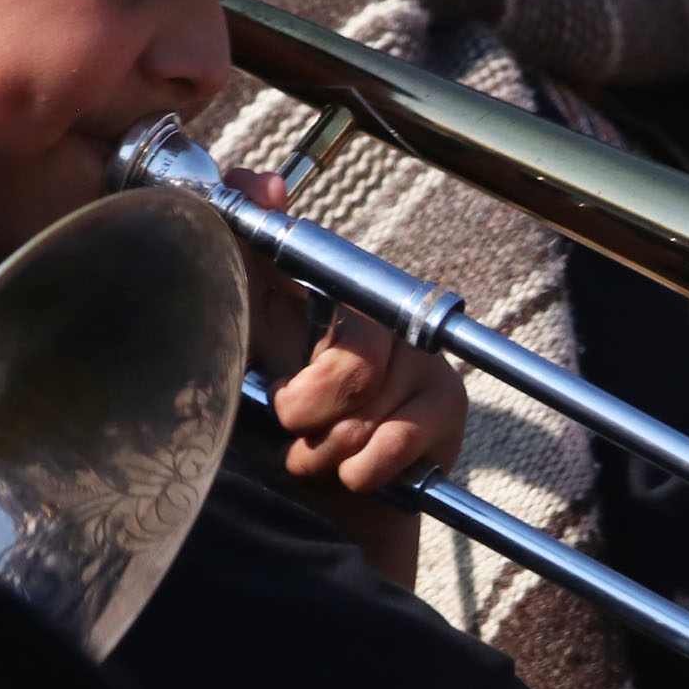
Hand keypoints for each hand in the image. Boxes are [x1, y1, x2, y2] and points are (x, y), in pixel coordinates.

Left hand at [231, 171, 466, 495]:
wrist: (331, 506)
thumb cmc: (286, 429)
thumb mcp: (249, 356)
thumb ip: (241, 280)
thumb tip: (260, 182)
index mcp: (324, 295)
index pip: (300, 252)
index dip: (272, 246)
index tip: (259, 297)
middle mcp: (379, 312)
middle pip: (347, 364)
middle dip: (304, 412)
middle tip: (292, 424)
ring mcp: (420, 357)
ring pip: (361, 413)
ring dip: (323, 452)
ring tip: (316, 453)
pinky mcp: (447, 404)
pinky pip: (389, 444)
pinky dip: (358, 471)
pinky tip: (352, 471)